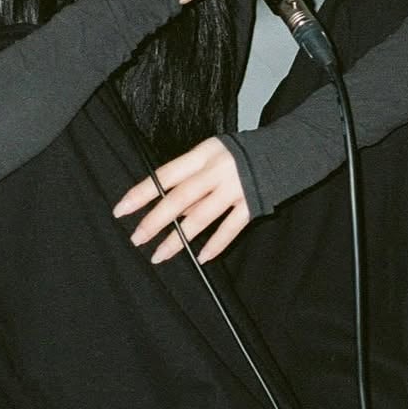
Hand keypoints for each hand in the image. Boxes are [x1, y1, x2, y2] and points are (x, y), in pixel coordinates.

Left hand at [113, 137, 249, 263]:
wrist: (286, 150)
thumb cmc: (239, 154)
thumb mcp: (211, 154)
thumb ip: (191, 177)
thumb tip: (168, 208)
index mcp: (203, 154)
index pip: (166, 175)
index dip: (142, 192)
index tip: (121, 209)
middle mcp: (217, 171)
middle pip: (180, 198)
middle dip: (155, 221)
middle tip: (137, 238)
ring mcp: (236, 189)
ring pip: (201, 217)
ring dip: (179, 239)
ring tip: (159, 255)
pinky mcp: (252, 204)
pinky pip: (230, 228)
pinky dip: (216, 244)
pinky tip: (201, 257)